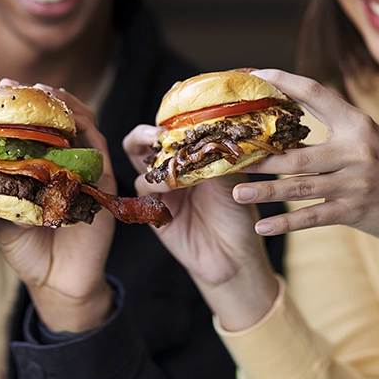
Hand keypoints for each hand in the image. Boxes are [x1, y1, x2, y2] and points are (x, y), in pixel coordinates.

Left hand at [0, 82, 114, 332]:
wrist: (55, 280)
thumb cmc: (27, 247)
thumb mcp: (1, 212)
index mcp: (40, 163)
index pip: (30, 124)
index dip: (13, 105)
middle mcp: (64, 160)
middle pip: (55, 114)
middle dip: (33, 95)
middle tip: (9, 85)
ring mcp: (85, 167)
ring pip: (80, 121)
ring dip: (60, 103)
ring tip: (38, 92)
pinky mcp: (104, 179)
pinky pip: (98, 145)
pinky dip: (84, 126)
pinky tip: (67, 117)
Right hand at [123, 125, 277, 330]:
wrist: (234, 256)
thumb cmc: (238, 215)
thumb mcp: (234, 181)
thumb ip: (218, 157)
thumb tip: (212, 131)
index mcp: (192, 157)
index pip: (173, 131)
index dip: (171, 123)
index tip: (178, 121)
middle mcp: (174, 170)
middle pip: (144, 143)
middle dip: (144, 135)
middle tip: (156, 136)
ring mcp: (162, 190)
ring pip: (140, 165)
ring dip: (152, 162)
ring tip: (168, 166)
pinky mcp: (154, 211)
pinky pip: (143, 192)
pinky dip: (153, 186)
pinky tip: (170, 189)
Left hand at [232, 69, 378, 263]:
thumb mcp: (365, 135)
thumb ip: (332, 123)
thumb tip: (284, 105)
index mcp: (357, 123)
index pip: (316, 94)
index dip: (284, 82)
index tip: (254, 75)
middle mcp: (357, 150)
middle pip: (298, 154)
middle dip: (261, 157)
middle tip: (230, 157)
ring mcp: (356, 182)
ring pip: (300, 187)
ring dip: (265, 192)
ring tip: (236, 191)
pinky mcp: (354, 210)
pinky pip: (312, 217)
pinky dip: (286, 223)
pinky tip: (263, 227)